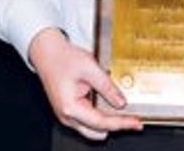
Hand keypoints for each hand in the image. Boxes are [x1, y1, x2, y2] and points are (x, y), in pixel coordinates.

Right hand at [28, 27, 142, 140]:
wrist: (46, 52)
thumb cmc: (63, 58)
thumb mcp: (89, 68)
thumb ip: (107, 86)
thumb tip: (121, 102)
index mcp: (70, 107)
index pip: (101, 122)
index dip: (122, 123)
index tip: (137, 123)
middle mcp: (67, 116)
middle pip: (98, 131)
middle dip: (115, 126)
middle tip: (133, 118)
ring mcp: (67, 115)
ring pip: (93, 128)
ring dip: (107, 120)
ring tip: (124, 111)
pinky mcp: (70, 110)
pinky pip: (88, 119)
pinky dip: (100, 114)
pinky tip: (110, 105)